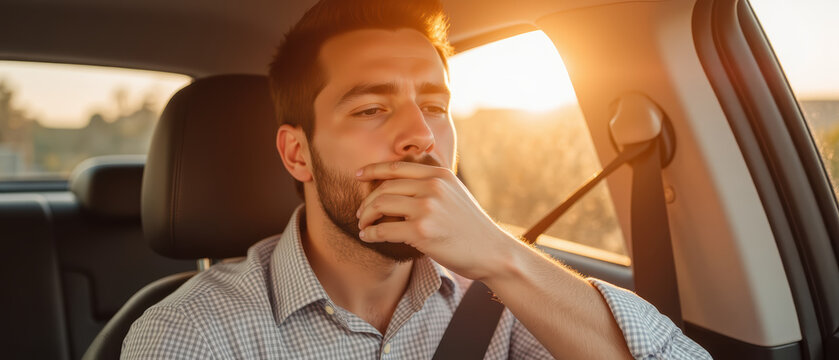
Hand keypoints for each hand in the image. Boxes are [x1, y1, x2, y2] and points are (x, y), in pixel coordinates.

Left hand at [355, 161, 516, 279]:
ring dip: (366, 216)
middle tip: (361, 213)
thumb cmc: (472, 227)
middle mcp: (432, 186)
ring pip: (381, 205)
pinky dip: (371, 233)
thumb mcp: (455, 194)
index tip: (358, 175)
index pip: (397, 167)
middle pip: (385, 187)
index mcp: (439, 175)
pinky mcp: (422, 231)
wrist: (493, 251)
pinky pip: (384, 229)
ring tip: (363, 225)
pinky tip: (367, 237)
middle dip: (367, 201)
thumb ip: (433, 185)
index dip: (373, 170)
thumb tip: (404, 183)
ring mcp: (427, 208)